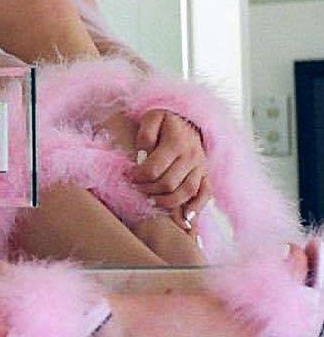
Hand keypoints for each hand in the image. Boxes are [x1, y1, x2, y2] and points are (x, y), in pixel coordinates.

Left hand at [132, 109, 210, 229]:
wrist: (189, 118)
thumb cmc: (165, 120)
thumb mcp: (151, 117)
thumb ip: (145, 134)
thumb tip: (142, 156)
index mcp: (176, 143)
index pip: (154, 169)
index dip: (138, 177)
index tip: (129, 176)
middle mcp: (191, 156)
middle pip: (169, 183)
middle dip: (148, 189)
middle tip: (136, 187)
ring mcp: (200, 167)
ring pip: (186, 192)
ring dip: (166, 201)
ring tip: (151, 200)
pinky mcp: (206, 174)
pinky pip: (206, 194)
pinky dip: (196, 208)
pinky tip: (185, 219)